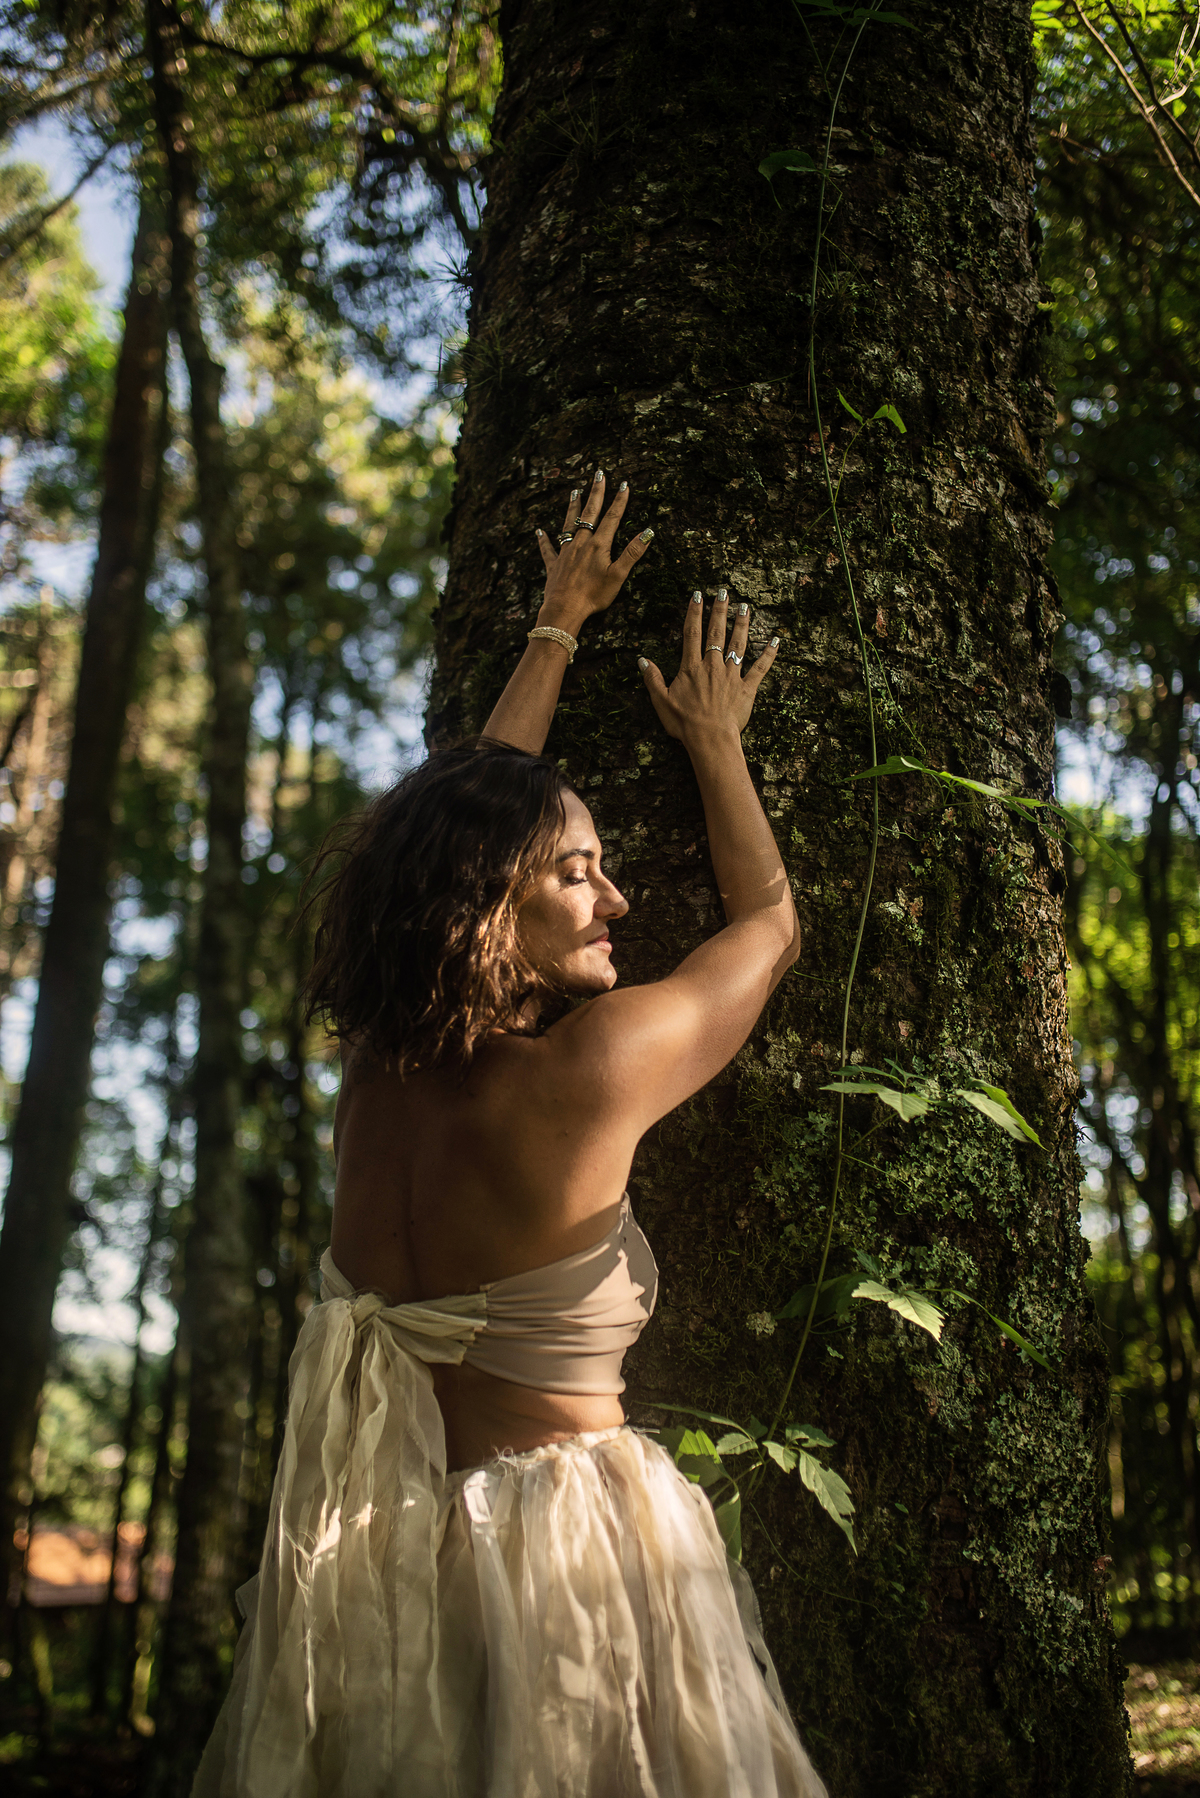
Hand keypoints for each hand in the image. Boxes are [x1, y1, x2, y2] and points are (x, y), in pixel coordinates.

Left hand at [535, 470, 652, 631]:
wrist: (565, 609)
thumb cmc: (594, 595)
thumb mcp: (618, 575)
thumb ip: (633, 553)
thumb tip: (648, 532)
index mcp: (598, 545)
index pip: (612, 518)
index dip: (619, 501)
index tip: (624, 484)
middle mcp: (581, 543)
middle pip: (589, 513)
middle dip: (596, 493)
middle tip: (598, 474)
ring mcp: (565, 552)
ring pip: (569, 524)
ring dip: (573, 508)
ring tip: (575, 491)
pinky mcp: (554, 565)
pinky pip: (548, 549)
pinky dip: (544, 540)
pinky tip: (540, 531)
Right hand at [639, 588, 778, 744]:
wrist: (710, 739)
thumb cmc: (684, 723)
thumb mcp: (661, 701)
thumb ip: (653, 679)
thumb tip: (642, 660)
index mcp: (692, 667)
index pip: (692, 633)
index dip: (694, 612)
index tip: (697, 595)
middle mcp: (712, 666)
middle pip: (717, 632)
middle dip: (720, 610)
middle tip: (724, 591)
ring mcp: (732, 675)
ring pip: (738, 644)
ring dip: (742, 624)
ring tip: (745, 606)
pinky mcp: (747, 688)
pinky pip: (760, 668)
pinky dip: (769, 654)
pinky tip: (776, 640)